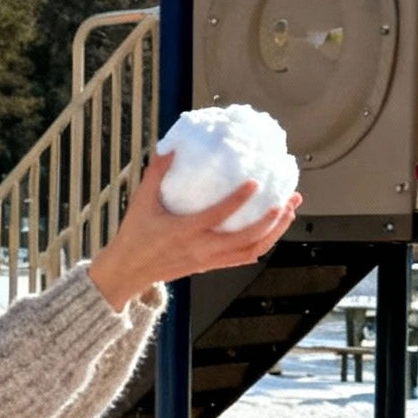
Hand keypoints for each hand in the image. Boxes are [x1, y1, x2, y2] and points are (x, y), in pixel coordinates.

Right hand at [88, 150, 301, 313]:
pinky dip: (261, 245)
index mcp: (184, 231)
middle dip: (272, 220)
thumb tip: (171, 146)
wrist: (128, 270)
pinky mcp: (210, 266)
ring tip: (288, 213)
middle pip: (247, 239)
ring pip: (251, 251)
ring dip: (273, 233)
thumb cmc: (134, 235)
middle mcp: (201, 249)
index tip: (255, 183)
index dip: (239, 200)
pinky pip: (243, 258)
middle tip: (288, 200)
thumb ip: (156, 173)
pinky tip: (271, 231)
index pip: (218, 216)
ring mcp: (208, 260)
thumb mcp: (141, 201)